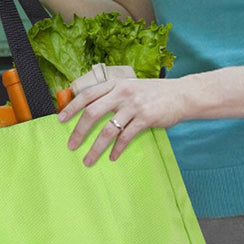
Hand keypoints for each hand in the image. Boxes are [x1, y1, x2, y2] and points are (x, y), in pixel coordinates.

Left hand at [59, 77, 187, 165]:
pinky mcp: (145, 118)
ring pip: (107, 130)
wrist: (182, 94)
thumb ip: (113, 94)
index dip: (72, 107)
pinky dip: (116, 149)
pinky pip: (125, 137)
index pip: (87, 95)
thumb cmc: (154, 93)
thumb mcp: (131, 87)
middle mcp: (122, 93)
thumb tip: (91, 109)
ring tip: (88, 160)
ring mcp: (134, 105)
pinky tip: (112, 157)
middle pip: (92, 113)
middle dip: (79, 131)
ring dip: (96, 148)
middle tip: (71, 145)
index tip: (60, 119)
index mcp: (116, 84)